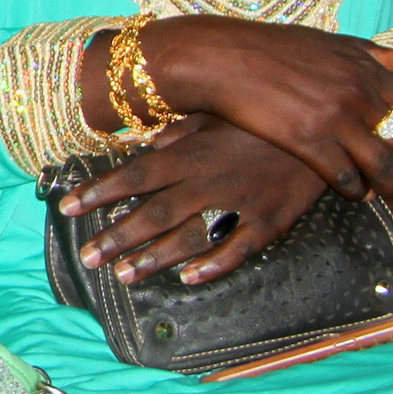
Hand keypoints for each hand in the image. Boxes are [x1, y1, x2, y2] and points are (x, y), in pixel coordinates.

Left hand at [62, 114, 338, 285]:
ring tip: (124, 274)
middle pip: (152, 213)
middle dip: (117, 236)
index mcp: (190, 152)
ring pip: (188, 236)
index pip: (134, 174)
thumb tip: (151, 143)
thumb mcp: (220, 114)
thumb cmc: (265, 119)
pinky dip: (212, 265)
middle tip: (88, 257)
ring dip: (154, 258)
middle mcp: (207, 179)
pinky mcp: (269, 220)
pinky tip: (187, 279)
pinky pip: (236, 248)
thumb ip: (182, 131)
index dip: (98, 191)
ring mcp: (238, 202)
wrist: (327, 127)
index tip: (65, 206)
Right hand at [103, 17, 392, 206]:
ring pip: (380, 164)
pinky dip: (354, 189)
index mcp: (363, 67)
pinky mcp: (308, 140)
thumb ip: (367, 52)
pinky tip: (353, 194)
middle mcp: (357, 91)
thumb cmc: (268, 47)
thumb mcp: (325, 41)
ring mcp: (334, 117)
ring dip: (391, 188)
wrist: (222, 58)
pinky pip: (344, 174)